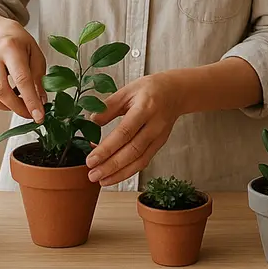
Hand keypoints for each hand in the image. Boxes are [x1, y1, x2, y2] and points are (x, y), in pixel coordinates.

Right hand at [0, 13, 47, 121]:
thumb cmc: (18, 42)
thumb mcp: (35, 52)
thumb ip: (39, 76)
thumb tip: (40, 101)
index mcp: (11, 48)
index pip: (21, 79)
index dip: (31, 101)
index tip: (39, 116)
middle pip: (1, 90)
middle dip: (17, 108)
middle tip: (30, 114)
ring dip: (5, 107)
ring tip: (18, 102)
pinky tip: (3, 100)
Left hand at [85, 72, 183, 186]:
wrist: (176, 92)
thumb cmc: (150, 88)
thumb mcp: (128, 90)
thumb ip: (109, 106)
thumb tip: (91, 121)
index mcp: (145, 107)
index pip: (124, 132)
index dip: (107, 148)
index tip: (91, 159)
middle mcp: (154, 124)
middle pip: (132, 150)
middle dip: (111, 166)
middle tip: (92, 174)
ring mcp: (159, 136)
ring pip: (140, 160)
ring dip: (119, 173)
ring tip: (101, 180)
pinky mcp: (160, 144)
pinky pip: (144, 161)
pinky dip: (129, 171)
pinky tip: (115, 176)